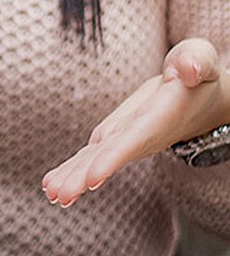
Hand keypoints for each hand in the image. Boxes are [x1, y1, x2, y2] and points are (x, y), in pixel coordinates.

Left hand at [42, 38, 228, 207]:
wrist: (202, 96)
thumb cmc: (197, 72)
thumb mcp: (200, 59)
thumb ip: (194, 61)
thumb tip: (188, 70)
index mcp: (159, 116)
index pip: (134, 139)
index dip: (113, 157)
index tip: (93, 178)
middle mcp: (142, 134)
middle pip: (109, 156)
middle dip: (84, 176)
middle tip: (60, 196)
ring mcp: (127, 138)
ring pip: (96, 159)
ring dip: (74, 178)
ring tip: (52, 195)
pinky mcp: (116, 137)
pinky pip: (93, 156)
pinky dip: (74, 171)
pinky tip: (54, 186)